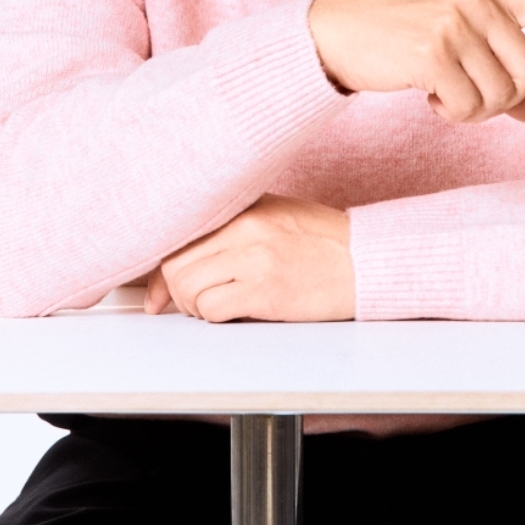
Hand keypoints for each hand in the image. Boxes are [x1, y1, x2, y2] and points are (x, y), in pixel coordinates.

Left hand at [144, 194, 354, 322]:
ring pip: (188, 287)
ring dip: (194, 307)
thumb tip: (183, 262)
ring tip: (217, 308)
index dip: (161, 269)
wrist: (366, 261)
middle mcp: (245, 226)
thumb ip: (232, 231)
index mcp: (246, 207)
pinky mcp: (266, 289)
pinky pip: (212, 308)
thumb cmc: (324, 243)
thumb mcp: (277, 217)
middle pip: (176, 263)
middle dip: (175, 292)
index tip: (157, 293)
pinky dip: (213, 317)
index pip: (181, 234)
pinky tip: (234, 314)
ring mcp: (255, 257)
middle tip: (193, 304)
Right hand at [309, 0, 524, 125]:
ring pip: (502, 94)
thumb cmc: (397, 38)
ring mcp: (455, 22)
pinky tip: (427, 95)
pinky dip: (451, 113)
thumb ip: (496, 67)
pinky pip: (468, 105)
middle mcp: (478, 0)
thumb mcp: (452, 42)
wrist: (335, 32)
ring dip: (474, 110)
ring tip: (442, 92)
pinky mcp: (433, 50)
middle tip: (469, 97)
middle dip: (505, 99)